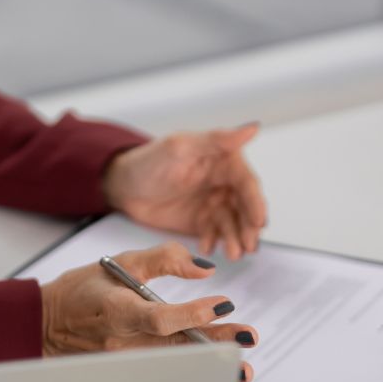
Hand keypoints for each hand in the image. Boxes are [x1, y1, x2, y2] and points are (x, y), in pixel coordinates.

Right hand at [40, 242, 256, 381]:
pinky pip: (164, 378)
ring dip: (209, 372)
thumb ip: (165, 259)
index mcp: (119, 310)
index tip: (224, 305)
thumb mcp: (122, 262)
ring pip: (174, 369)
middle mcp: (122, 341)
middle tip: (248, 343)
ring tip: (241, 376)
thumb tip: (206, 270)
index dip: (193, 315)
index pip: (160, 318)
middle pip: (176, 348)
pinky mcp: (126, 373)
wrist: (46, 324)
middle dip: (215, 347)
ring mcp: (124, 362)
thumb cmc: (85, 289)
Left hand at [103, 124, 266, 259]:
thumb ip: (217, 140)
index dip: (256, 203)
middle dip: (249, 228)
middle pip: (245, 208)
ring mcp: (214, 204)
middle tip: (248, 245)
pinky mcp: (203, 223)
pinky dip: (216, 243)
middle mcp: (224, 183)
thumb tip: (252, 128)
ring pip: (234, 224)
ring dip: (236, 239)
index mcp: (224, 161)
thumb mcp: (181, 147)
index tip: (259, 221)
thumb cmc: (148, 161)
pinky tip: (207, 248)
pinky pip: (216, 235)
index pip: (247, 184)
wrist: (123, 187)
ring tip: (233, 253)